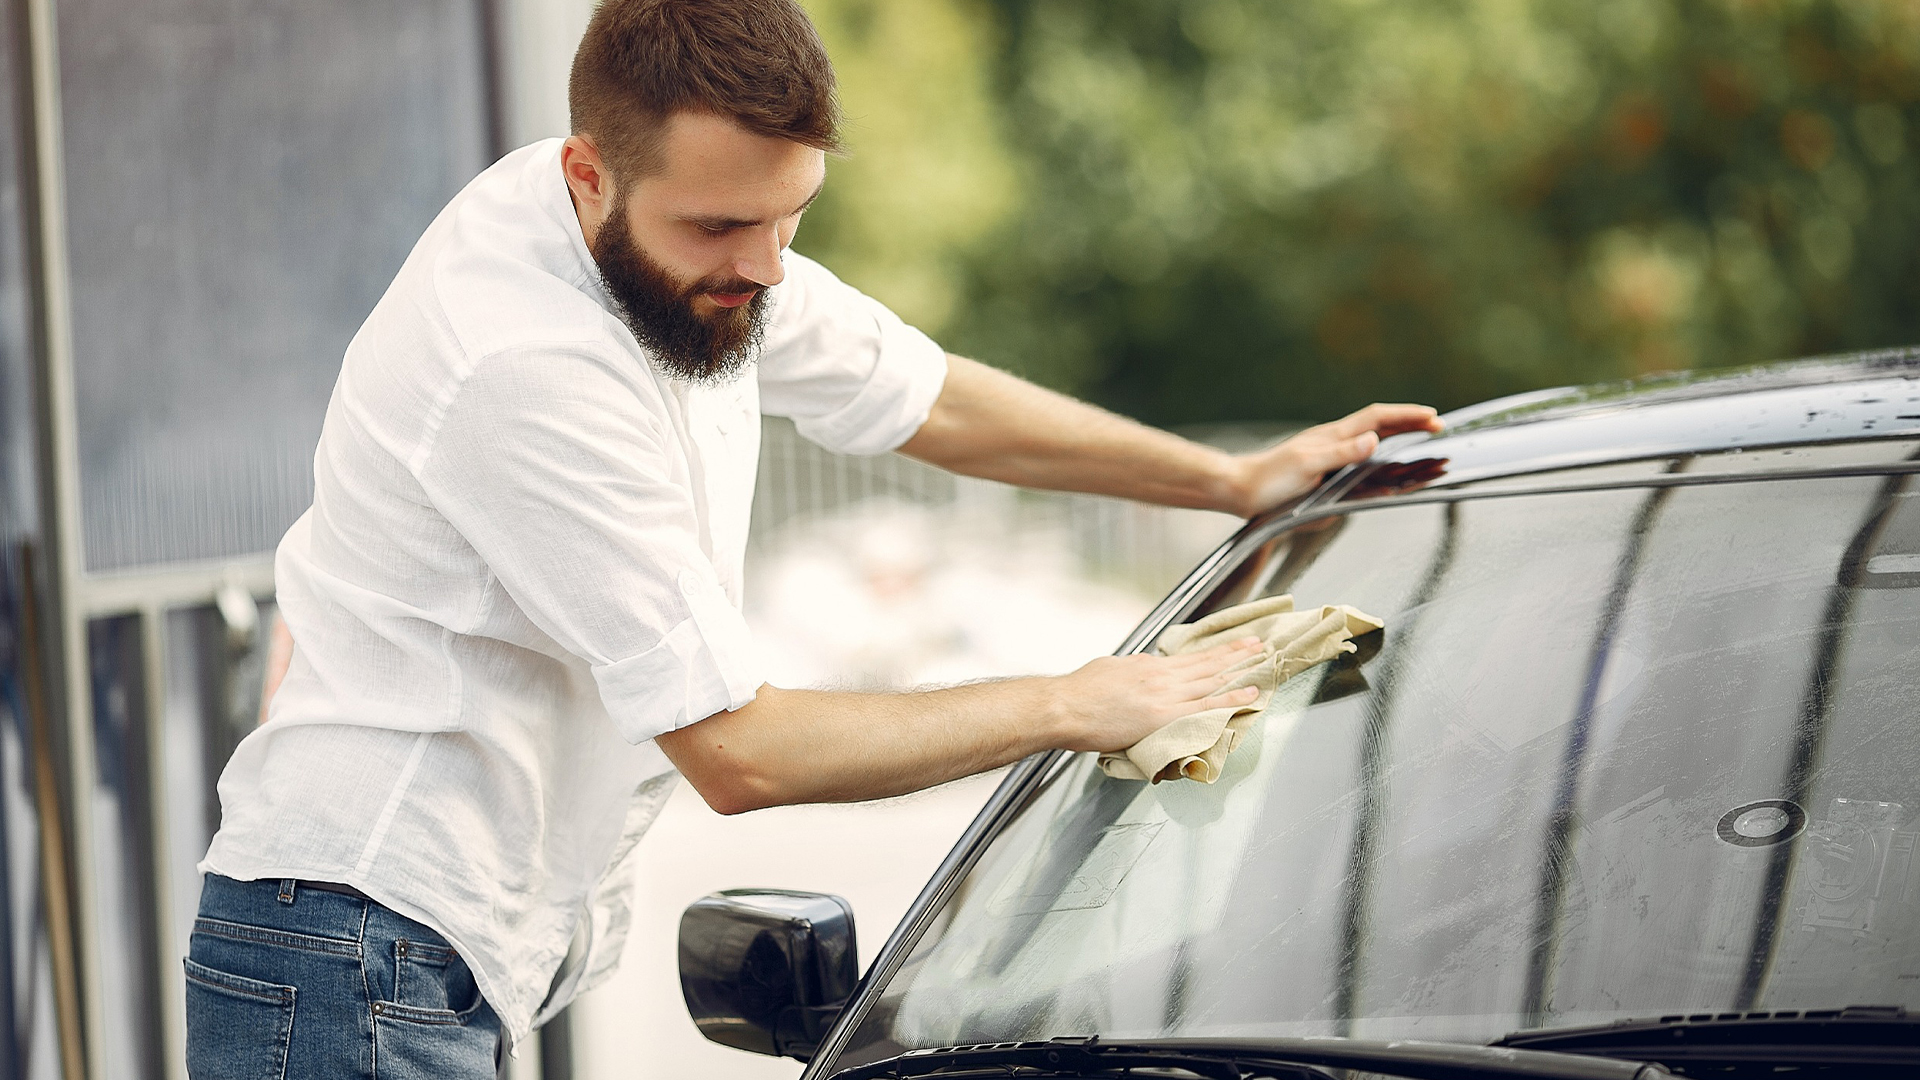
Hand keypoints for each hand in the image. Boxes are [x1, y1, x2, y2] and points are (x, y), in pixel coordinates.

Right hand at [1050, 637, 1265, 752]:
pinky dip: (1231, 698)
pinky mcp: (1164, 715)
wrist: (1064, 707)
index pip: (1188, 658)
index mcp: (1145, 665)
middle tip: (1257, 644)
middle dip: (1234, 653)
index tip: (1229, 646)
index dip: (1212, 652)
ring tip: (1262, 662)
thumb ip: (1131, 670)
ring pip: (1211, 679)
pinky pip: (1206, 706)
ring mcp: (1164, 693)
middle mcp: (1159, 674)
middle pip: (1205, 662)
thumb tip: (1142, 668)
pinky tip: (1249, 694)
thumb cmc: (1077, 695)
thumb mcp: (1108, 670)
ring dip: (1239, 669)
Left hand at [1228, 402, 1441, 516]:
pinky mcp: (1325, 472)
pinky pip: (1361, 462)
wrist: (1240, 490)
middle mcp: (1334, 442)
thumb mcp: (1306, 465)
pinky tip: (1387, 466)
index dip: (1406, 415)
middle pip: (1379, 426)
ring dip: (1399, 439)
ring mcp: (1330, 456)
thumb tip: (1374, 440)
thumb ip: (1341, 454)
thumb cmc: (1268, 479)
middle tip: (1437, 426)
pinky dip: (1381, 460)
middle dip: (1410, 423)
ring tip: (1423, 441)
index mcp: (1333, 436)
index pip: (1377, 418)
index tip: (1432, 417)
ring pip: (1373, 442)